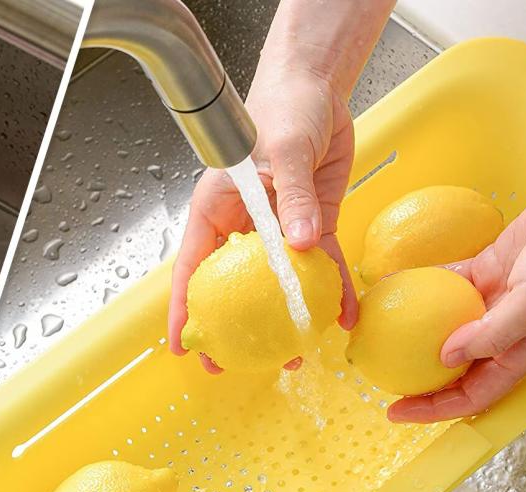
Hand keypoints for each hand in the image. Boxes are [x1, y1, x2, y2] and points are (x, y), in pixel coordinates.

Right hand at [169, 66, 359, 371]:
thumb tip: (300, 244)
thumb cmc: (282, 110)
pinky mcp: (313, 224)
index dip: (184, 310)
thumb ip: (292, 197)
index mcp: (217, 211)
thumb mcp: (284, 151)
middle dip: (233, 329)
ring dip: (287, 320)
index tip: (182, 344)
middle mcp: (245, 227)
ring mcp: (280, 230)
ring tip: (294, 356)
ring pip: (280, 285)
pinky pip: (323, 265)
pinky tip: (344, 315)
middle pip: (233, 288)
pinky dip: (334, 290)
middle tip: (233, 366)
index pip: (193, 269)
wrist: (318, 90)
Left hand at [388, 181, 525, 422]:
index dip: (433, 409)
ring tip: (377, 334)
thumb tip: (445, 357)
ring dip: (411, 334)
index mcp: (518, 354)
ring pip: (443, 330)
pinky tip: (391, 286)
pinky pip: (444, 287)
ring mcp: (492, 304)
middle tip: (377, 375)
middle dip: (416, 379)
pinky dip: (419, 287)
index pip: (471, 396)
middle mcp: (502, 335)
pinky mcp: (485, 274)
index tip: (395, 411)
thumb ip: (493, 334)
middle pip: (451, 370)